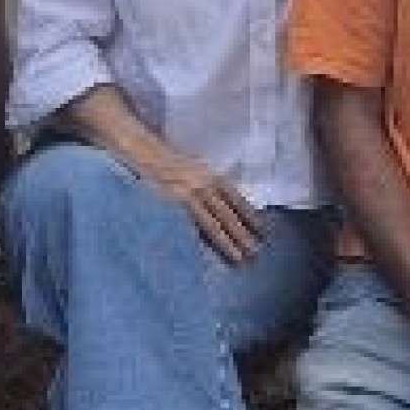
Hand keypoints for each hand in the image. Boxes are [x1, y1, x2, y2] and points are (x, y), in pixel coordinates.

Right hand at [139, 147, 265, 262]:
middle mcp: (204, 184)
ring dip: (227, 242)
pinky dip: (202, 240)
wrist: (145, 151)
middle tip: (256, 251)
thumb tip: (230, 204)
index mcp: (212, 175)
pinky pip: (191, 226)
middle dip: (243, 234)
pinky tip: (210, 252)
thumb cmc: (171, 161)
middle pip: (227, 214)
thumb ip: (212, 183)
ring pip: (212, 224)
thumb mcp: (198, 167)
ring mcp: (188, 195)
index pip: (236, 198)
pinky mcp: (173, 205)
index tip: (264, 231)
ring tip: (239, 258)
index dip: (250, 215)